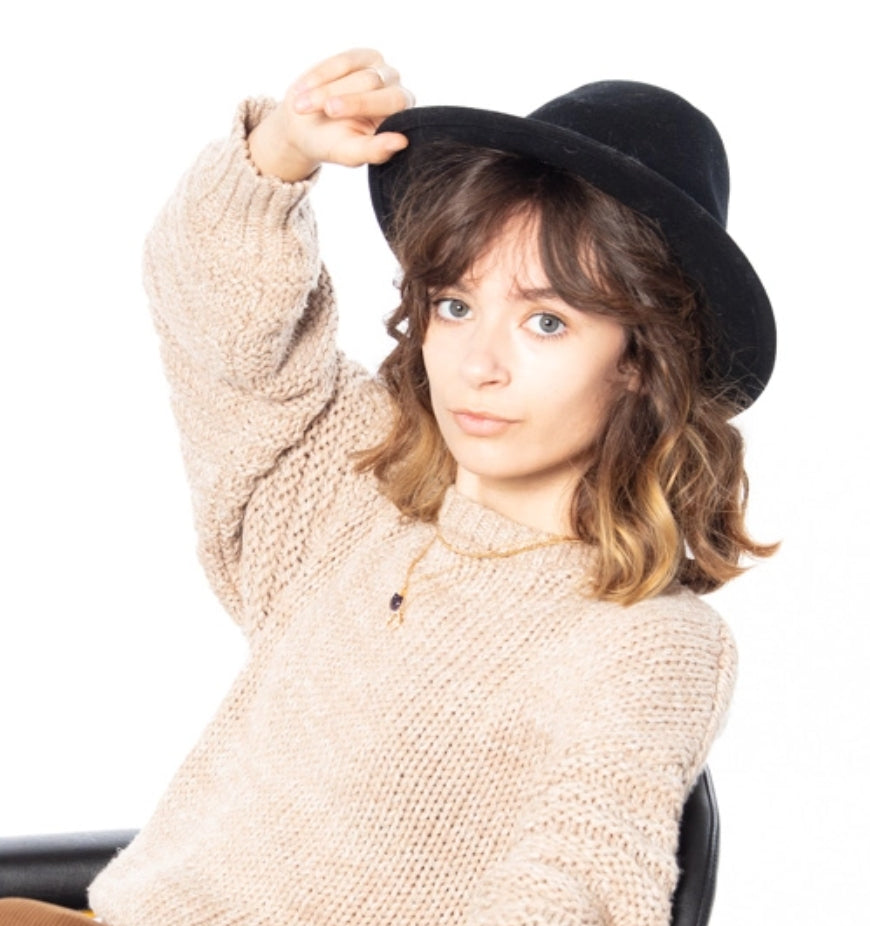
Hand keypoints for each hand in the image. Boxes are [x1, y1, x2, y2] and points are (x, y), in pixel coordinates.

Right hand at [249, 48, 411, 182]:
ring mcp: (383, 72)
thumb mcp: (349, 153)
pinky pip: (344, 62)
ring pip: (358, 75)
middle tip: (327, 111)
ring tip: (302, 107)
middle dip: (348, 99)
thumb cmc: (331, 144)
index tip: (340, 113)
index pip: (391, 105)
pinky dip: (321, 76)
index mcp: (400, 120)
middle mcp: (397, 93)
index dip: (362, 105)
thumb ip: (374, 152)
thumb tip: (403, 142)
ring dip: (327, 91)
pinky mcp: (363, 57)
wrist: (305, 127)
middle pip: (373, 84)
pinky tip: (302, 91)